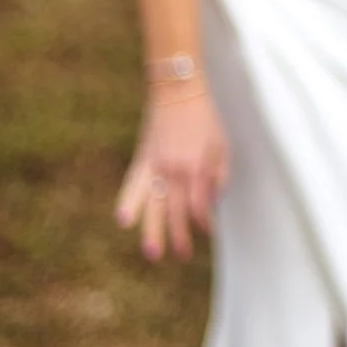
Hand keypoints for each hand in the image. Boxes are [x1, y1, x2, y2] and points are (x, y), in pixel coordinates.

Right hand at [115, 84, 230, 260]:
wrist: (178, 91)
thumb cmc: (204, 119)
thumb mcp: (222, 145)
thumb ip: (219, 175)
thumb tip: (213, 202)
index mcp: (197, 167)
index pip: (200, 205)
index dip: (205, 222)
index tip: (208, 231)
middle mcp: (175, 170)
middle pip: (176, 211)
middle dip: (179, 235)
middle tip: (182, 254)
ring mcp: (155, 165)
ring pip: (153, 205)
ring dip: (152, 230)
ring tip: (152, 253)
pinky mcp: (142, 159)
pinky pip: (132, 185)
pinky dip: (128, 202)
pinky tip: (124, 220)